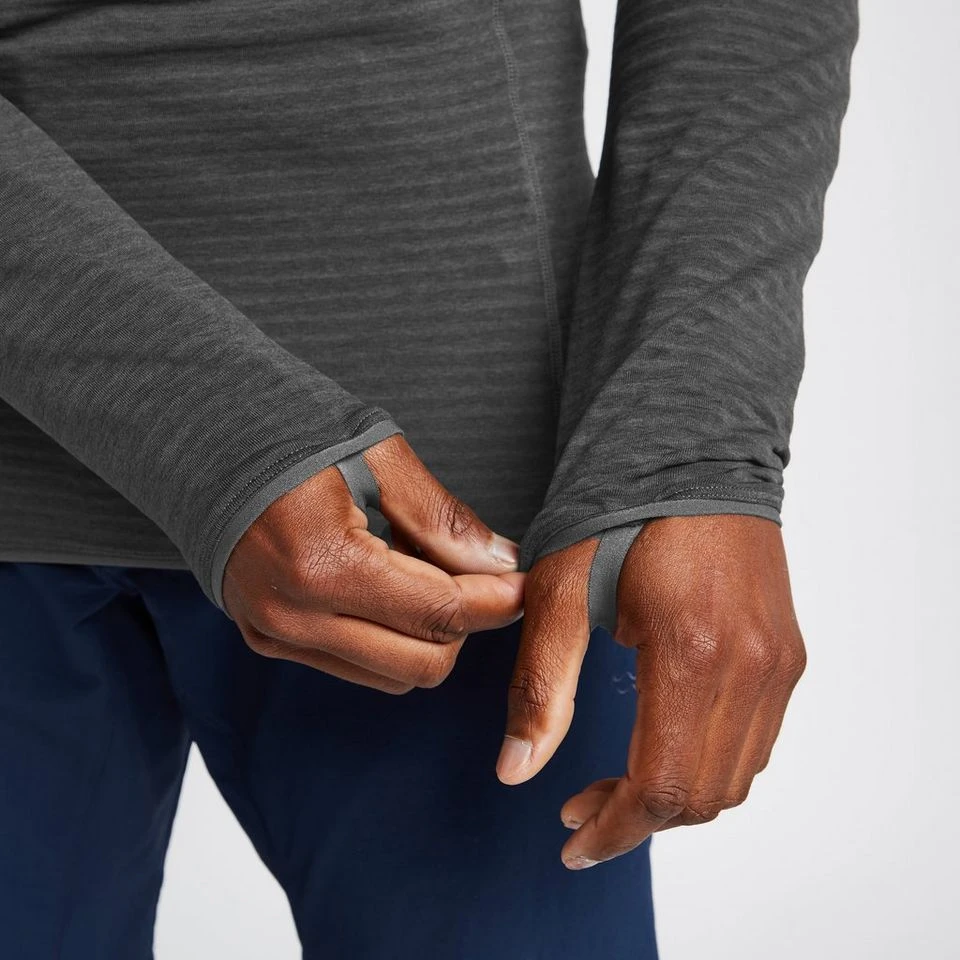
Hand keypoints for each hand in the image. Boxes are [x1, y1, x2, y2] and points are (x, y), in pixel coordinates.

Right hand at [222, 434, 524, 691]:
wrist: (197, 433)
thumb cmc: (287, 429)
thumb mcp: (376, 455)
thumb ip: (441, 518)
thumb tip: (501, 563)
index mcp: (322, 564)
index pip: (438, 612)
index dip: (497, 603)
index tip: (524, 584)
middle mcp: (293, 616)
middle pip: (422, 664)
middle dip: (465, 626)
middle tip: (475, 577)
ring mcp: (275, 634)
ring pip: (391, 677)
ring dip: (426, 638)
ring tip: (423, 575)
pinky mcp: (266, 639)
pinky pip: (353, 667)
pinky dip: (388, 640)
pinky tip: (387, 588)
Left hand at [496, 515, 806, 868]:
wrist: (690, 452)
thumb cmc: (618, 511)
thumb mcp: (560, 592)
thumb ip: (540, 685)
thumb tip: (514, 770)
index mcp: (692, 653)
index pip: (664, 786)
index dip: (615, 828)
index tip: (573, 840)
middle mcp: (751, 667)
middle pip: (704, 795)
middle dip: (638, 820)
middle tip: (579, 810)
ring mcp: (778, 661)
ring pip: (736, 777)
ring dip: (675, 798)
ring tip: (614, 786)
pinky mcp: (787, 652)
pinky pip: (756, 741)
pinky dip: (708, 765)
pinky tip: (660, 745)